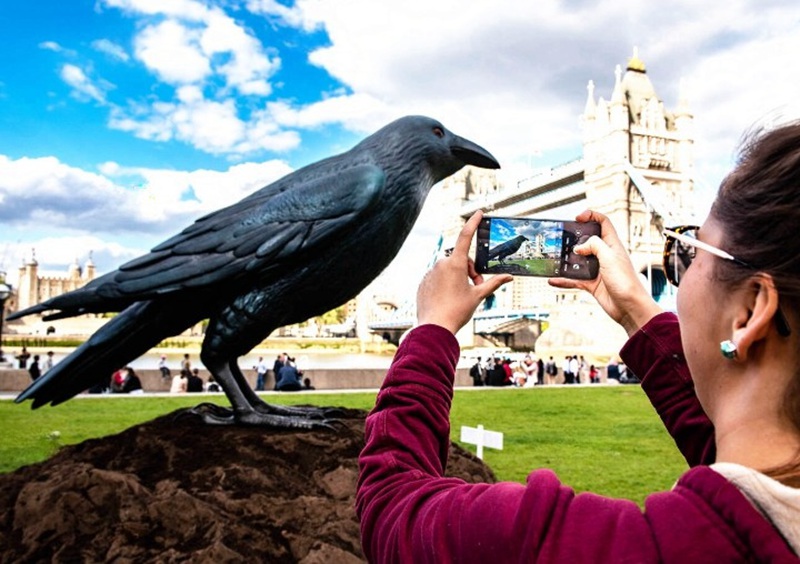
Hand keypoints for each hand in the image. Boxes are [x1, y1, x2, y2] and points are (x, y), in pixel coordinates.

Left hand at [417, 211, 512, 334]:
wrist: (434, 327)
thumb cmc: (457, 311)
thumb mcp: (478, 296)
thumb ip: (493, 283)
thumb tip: (509, 277)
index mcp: (455, 264)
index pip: (466, 236)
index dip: (473, 223)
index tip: (478, 212)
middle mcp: (441, 264)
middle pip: (460, 260)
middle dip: (470, 270)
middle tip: (476, 286)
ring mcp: (430, 273)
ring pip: (448, 269)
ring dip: (458, 277)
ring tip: (462, 295)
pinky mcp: (423, 282)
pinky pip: (437, 278)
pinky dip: (445, 284)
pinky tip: (448, 299)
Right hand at [549, 210, 661, 335]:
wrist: (629, 307)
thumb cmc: (625, 281)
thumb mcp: (609, 257)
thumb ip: (594, 246)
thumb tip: (578, 247)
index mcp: (612, 245)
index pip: (603, 223)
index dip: (591, 216)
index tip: (577, 218)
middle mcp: (604, 255)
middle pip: (588, 241)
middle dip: (574, 238)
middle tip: (562, 239)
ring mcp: (597, 270)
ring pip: (579, 260)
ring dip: (567, 260)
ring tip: (555, 258)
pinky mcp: (592, 284)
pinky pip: (574, 279)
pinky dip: (564, 280)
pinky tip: (553, 280)